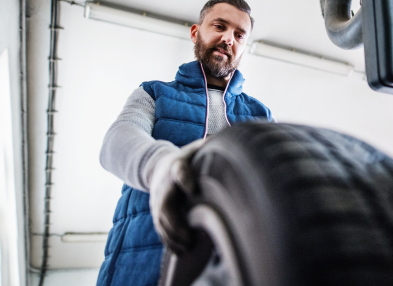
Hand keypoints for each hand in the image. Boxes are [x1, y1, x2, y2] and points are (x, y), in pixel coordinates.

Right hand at [149, 138, 204, 254]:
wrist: (157, 166)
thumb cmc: (187, 159)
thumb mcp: (196, 149)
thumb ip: (212, 146)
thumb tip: (236, 140)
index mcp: (177, 165)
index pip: (179, 171)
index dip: (185, 179)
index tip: (193, 189)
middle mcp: (164, 184)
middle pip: (165, 203)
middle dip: (176, 221)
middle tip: (190, 236)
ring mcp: (158, 199)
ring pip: (161, 220)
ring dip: (173, 236)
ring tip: (188, 248)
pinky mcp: (156, 212)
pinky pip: (159, 229)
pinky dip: (168, 241)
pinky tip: (181, 251)